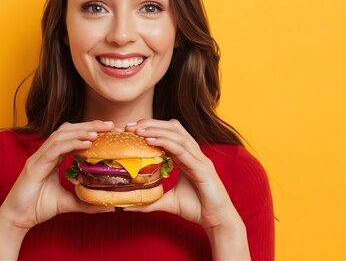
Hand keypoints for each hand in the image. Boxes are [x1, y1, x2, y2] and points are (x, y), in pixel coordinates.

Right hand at [0, 120, 115, 230]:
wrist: (16, 220)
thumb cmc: (37, 208)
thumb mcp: (68, 203)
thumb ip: (87, 202)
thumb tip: (110, 205)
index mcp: (51, 158)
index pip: (71, 137)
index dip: (89, 131)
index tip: (108, 130)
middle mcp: (44, 154)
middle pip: (67, 131)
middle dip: (89, 125)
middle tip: (109, 124)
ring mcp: (38, 158)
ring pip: (60, 136)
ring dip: (81, 132)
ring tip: (99, 132)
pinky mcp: (34, 167)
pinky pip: (54, 150)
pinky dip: (70, 144)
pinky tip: (86, 143)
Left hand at [124, 119, 243, 230]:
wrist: (218, 221)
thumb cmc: (197, 208)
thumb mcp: (168, 202)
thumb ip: (150, 200)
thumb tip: (128, 204)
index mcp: (187, 157)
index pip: (169, 134)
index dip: (151, 128)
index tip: (131, 129)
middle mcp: (194, 154)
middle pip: (173, 128)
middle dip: (152, 124)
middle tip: (131, 126)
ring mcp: (199, 159)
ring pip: (178, 135)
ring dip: (157, 130)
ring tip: (138, 130)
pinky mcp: (202, 169)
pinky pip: (183, 151)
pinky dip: (167, 143)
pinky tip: (151, 141)